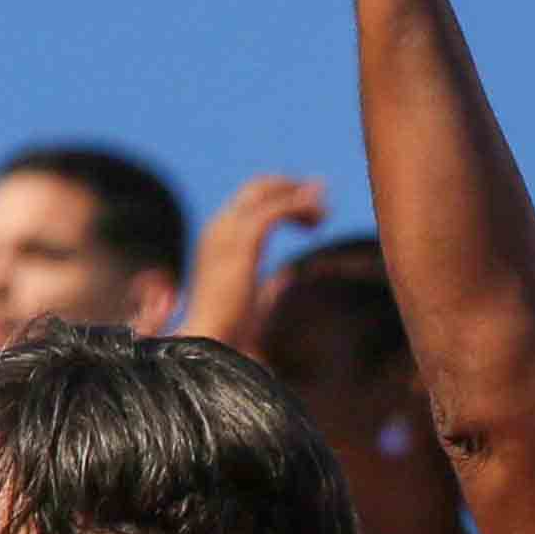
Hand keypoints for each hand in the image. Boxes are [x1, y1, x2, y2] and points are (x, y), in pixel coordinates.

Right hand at [181, 173, 326, 347]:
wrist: (211, 346)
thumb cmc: (230, 334)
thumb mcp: (253, 305)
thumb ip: (269, 288)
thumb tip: (287, 278)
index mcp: (218, 241)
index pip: (250, 201)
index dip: (283, 197)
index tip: (312, 212)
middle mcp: (219, 229)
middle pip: (259, 187)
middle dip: (294, 188)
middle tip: (324, 206)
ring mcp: (227, 233)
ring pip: (268, 193)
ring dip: (301, 197)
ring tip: (324, 215)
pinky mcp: (243, 242)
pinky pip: (275, 210)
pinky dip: (299, 207)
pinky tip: (317, 221)